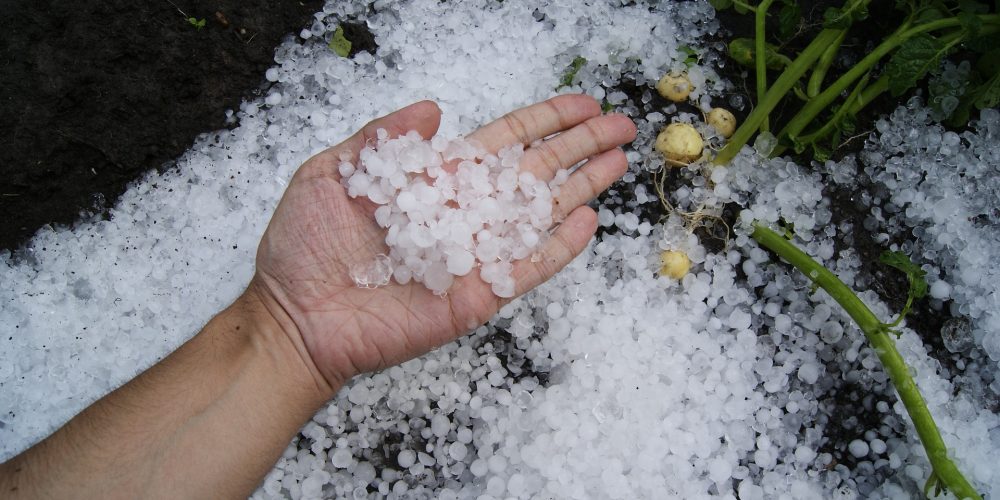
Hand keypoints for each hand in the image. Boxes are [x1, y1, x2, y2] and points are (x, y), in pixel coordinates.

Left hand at [251, 95, 635, 390]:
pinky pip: (526, 268)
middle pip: (535, 172)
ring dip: (582, 187)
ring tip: (620, 162)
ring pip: (540, 215)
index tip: (583, 104)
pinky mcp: (476, 295)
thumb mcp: (332, 173)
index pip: (504, 143)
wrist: (294, 316)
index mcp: (436, 180)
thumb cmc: (304, 247)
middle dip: (580, 147)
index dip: (545, 121)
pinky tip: (588, 221)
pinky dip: (558, 247)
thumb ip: (383, 138)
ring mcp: (474, 255)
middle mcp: (463, 213)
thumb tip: (434, 106)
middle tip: (623, 125)